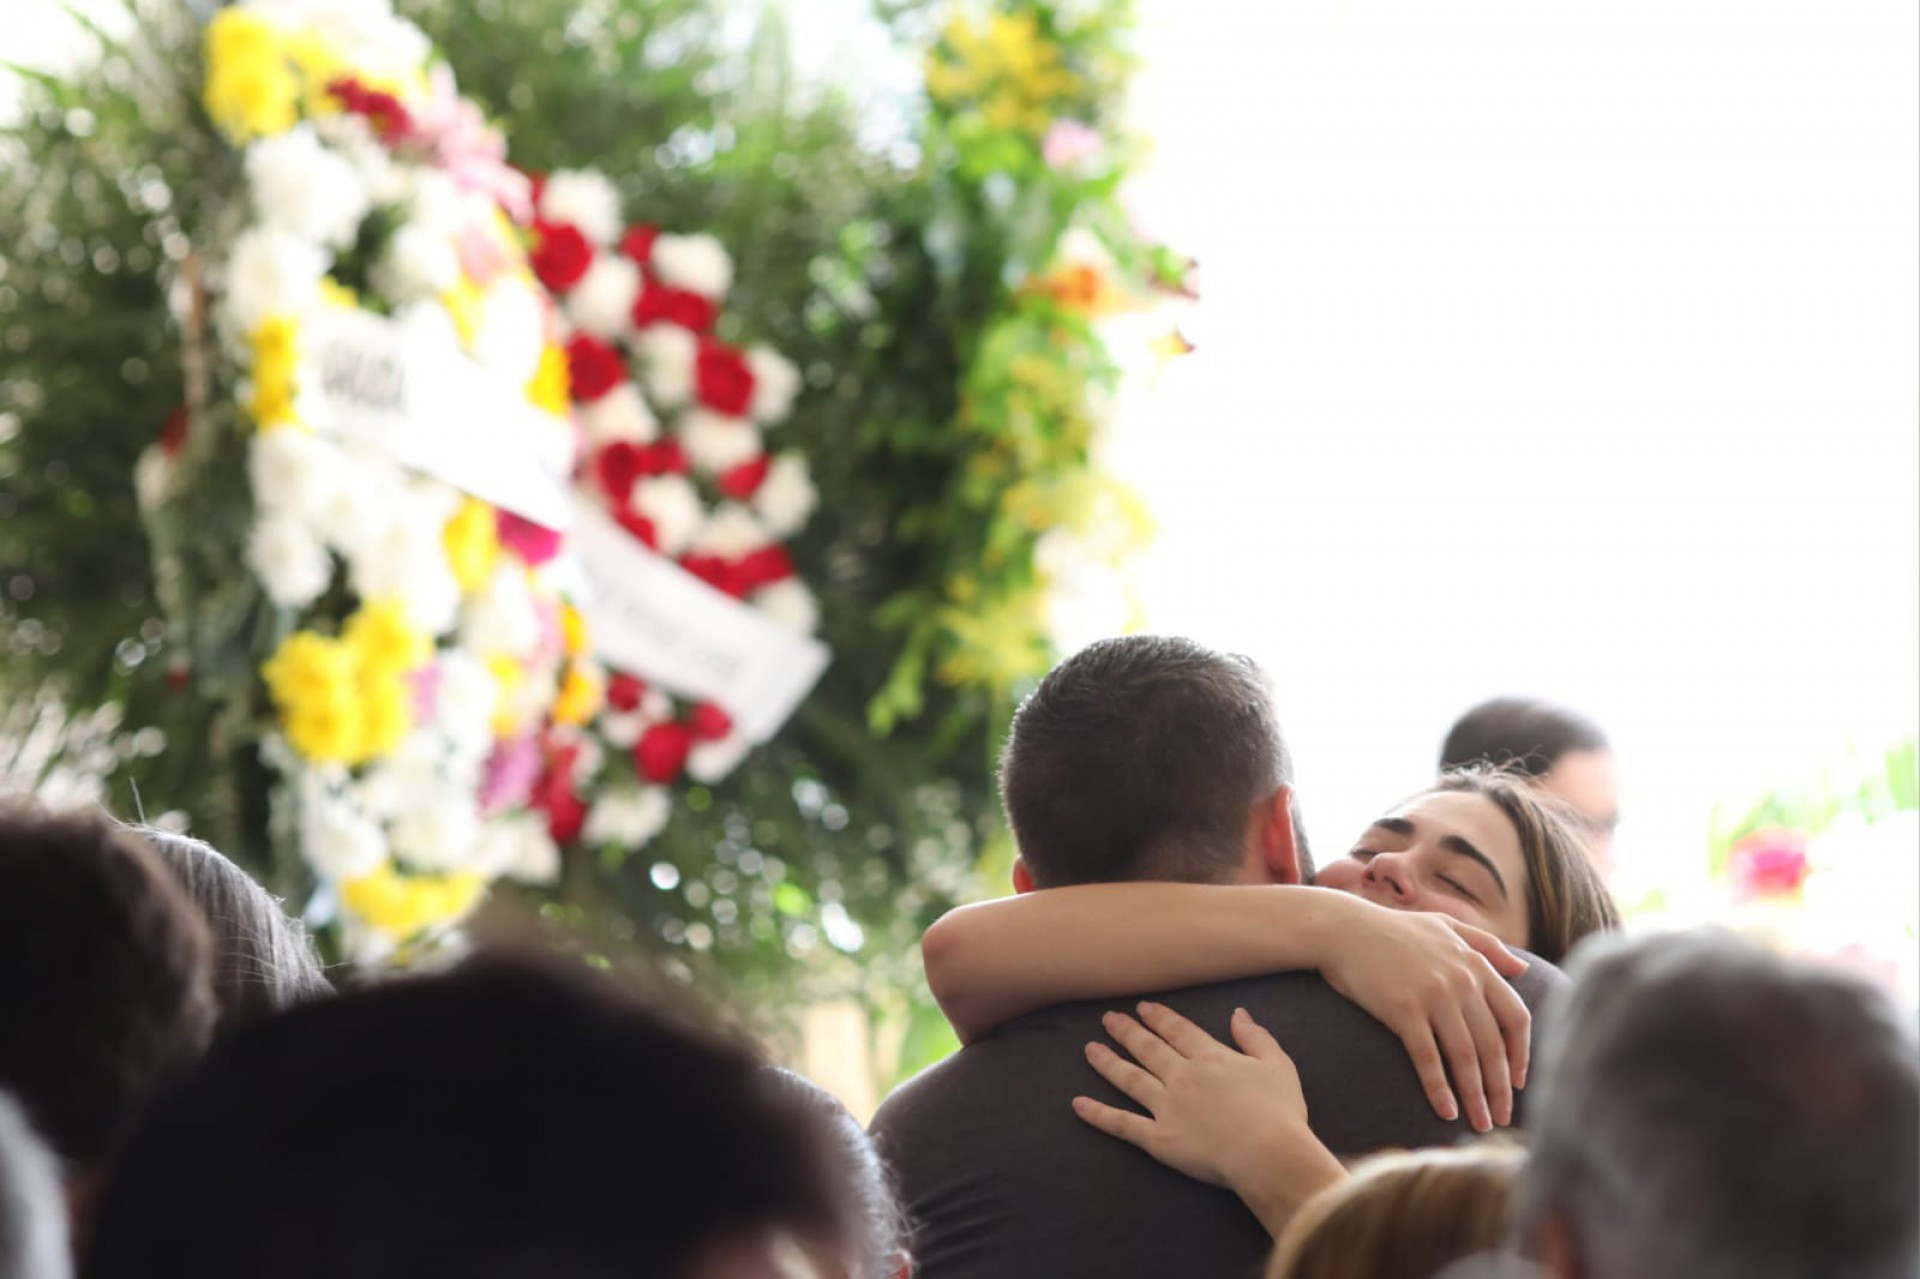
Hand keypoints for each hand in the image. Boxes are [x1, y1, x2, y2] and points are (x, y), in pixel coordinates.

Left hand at [1072, 1003, 1346, 1234]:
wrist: (1269, 1154)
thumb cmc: (1280, 1112)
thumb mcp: (1278, 1065)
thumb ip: (1255, 1037)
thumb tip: (1238, 1013)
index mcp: (1210, 1057)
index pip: (1177, 1030)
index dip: (1158, 1017)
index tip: (1142, 1007)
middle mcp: (1182, 1076)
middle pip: (1147, 1048)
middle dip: (1126, 1031)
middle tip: (1108, 1018)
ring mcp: (1166, 1106)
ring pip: (1129, 1078)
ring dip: (1107, 1062)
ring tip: (1089, 1049)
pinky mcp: (1158, 1138)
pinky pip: (1121, 1123)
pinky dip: (1098, 1114)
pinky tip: (1077, 1104)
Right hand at [1314, 895, 1530, 1131]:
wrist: (1342, 929)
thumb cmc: (1392, 929)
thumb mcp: (1446, 926)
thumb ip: (1487, 945)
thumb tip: (1524, 968)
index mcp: (1476, 964)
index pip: (1516, 1017)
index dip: (1522, 1054)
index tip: (1518, 1083)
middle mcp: (1461, 981)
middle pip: (1492, 1046)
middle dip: (1500, 1089)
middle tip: (1500, 1118)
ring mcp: (1433, 996)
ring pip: (1465, 1057)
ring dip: (1475, 1096)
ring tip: (1480, 1124)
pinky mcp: (1403, 1010)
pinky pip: (1428, 1058)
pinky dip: (1439, 1089)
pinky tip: (1446, 1112)